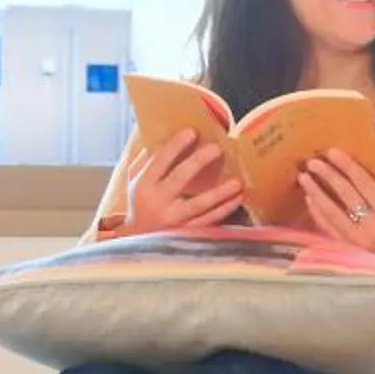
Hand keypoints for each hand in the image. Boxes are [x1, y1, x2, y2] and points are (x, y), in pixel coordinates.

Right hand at [124, 130, 244, 232]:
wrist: (138, 241)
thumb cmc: (141, 205)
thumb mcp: (137, 183)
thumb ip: (148, 161)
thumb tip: (164, 134)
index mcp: (144, 186)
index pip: (159, 162)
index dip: (175, 147)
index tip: (191, 132)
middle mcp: (158, 202)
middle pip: (179, 179)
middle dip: (198, 162)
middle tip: (216, 149)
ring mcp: (173, 220)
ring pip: (198, 204)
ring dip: (219, 192)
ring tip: (237, 181)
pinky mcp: (186, 234)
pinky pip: (208, 220)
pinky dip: (224, 209)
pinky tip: (237, 198)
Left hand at [300, 150, 374, 276]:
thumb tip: (372, 157)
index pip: (365, 183)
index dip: (348, 166)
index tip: (332, 151)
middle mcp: (373, 225)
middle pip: (347, 195)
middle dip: (328, 176)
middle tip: (312, 162)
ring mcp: (357, 240)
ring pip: (332, 213)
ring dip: (316, 193)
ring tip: (304, 178)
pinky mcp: (347, 249)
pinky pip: (328, 228)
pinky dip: (317, 213)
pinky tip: (310, 199)